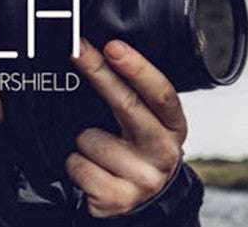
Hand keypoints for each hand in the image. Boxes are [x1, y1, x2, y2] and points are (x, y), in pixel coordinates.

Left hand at [66, 39, 186, 218]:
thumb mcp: (147, 120)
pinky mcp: (118, 199)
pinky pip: (79, 165)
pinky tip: (90, 167)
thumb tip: (100, 52)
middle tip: (78, 51)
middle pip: (127, 105)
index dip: (137, 68)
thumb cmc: (139, 149)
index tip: (113, 47)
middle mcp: (163, 152)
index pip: (160, 93)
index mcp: (173, 125)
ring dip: (83, 138)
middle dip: (98, 72)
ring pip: (91, 138)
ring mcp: (142, 179)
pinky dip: (75, 164)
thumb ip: (132, 91)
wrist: (146, 201)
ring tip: (97, 148)